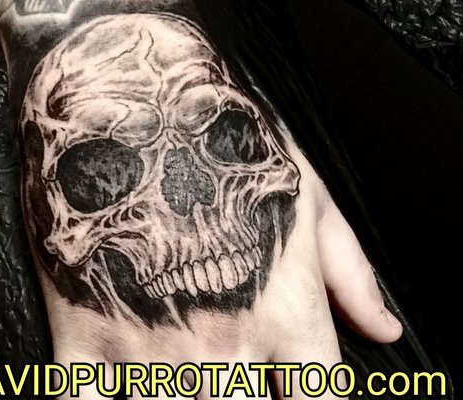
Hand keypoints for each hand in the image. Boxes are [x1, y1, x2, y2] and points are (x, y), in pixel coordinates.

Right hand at [21, 15, 401, 399]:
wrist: (126, 93)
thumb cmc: (216, 134)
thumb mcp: (302, 188)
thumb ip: (349, 269)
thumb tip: (381, 329)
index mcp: (285, 308)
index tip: (289, 391)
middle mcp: (225, 339)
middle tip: (230, 379)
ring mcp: (150, 344)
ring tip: (184, 373)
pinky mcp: (81, 334)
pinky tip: (118, 395)